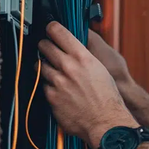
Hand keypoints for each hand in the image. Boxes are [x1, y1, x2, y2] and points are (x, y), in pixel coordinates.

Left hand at [39, 22, 137, 148]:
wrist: (105, 121)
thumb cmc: (107, 97)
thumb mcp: (100, 69)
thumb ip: (84, 57)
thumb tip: (74, 49)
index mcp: (82, 57)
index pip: (59, 32)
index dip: (52, 28)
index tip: (50, 28)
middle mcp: (68, 67)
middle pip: (44, 46)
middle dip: (44, 45)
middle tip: (46, 47)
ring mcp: (57, 82)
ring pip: (40, 66)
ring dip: (45, 67)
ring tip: (55, 72)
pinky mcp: (51, 97)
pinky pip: (43, 86)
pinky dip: (49, 85)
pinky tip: (59, 89)